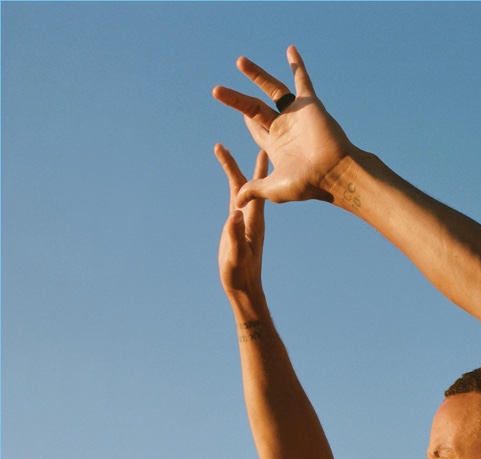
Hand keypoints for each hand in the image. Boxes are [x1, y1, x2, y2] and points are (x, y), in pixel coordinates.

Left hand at [213, 46, 353, 205]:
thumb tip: (237, 202)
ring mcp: (296, 115)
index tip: (232, 111)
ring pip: (271, 90)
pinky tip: (290, 50)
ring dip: (256, 75)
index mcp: (277, 146)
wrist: (333, 173)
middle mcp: (285, 128)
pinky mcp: (309, 104)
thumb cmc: (307, 184)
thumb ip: (254, 189)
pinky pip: (302, 80)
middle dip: (236, 100)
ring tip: (239, 62)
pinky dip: (297, 65)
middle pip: (254, 109)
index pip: (255, 129)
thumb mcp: (273, 188)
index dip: (244, 121)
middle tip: (217, 91)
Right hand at [215, 145, 268, 295]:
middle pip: (246, 184)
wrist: (245, 288)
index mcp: (254, 220)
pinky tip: (233, 182)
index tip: (252, 148)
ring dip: (233, 172)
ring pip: (241, 191)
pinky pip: (238, 202)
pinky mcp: (239, 228)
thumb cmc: (240, 274)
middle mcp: (253, 218)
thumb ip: (235, 235)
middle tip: (223, 144)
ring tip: (224, 154)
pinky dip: (234, 187)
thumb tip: (235, 213)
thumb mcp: (236, 255)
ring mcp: (246, 222)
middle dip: (236, 163)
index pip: (253, 188)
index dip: (252, 169)